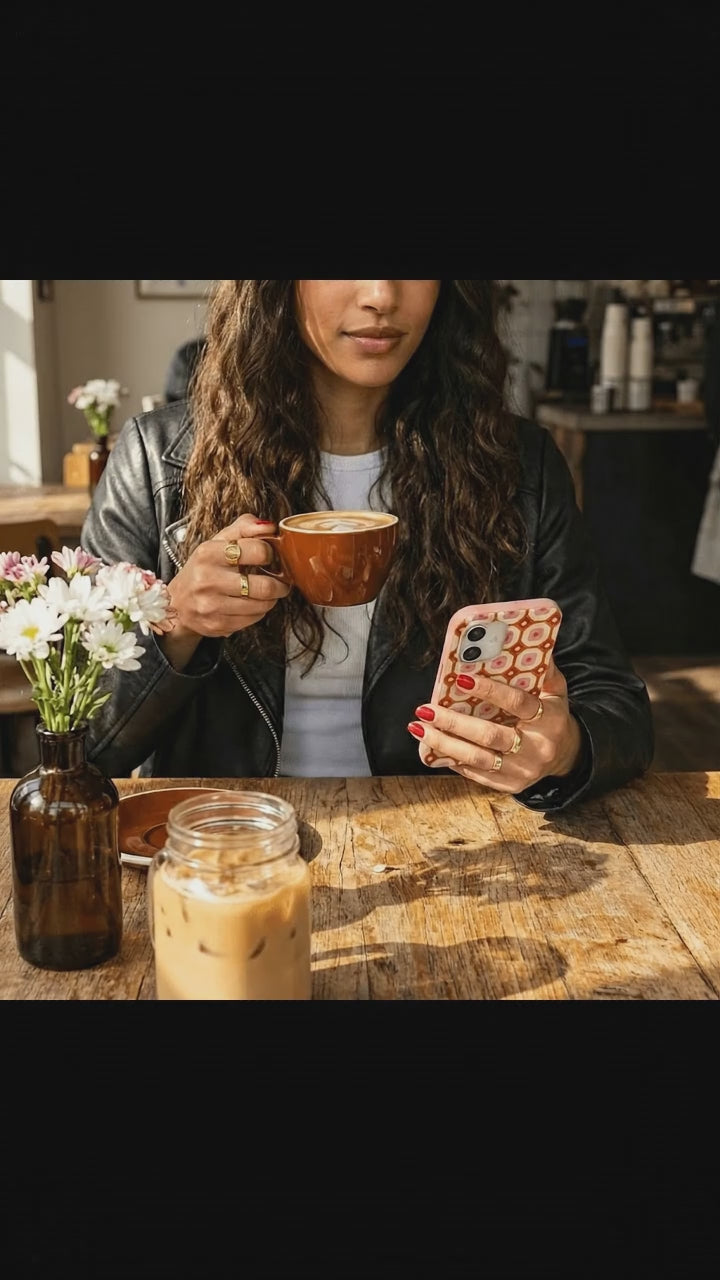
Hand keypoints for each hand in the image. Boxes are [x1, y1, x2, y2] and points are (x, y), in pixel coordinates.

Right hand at [159, 515, 288, 667]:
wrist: (177, 603)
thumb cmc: (204, 568)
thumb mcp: (218, 541)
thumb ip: (245, 527)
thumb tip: (270, 527)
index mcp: (208, 553)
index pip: (257, 551)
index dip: (270, 553)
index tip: (269, 556)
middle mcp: (207, 580)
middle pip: (264, 586)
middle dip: (280, 584)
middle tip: (281, 580)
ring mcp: (211, 605)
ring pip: (262, 605)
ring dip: (271, 599)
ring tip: (267, 592)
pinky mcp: (217, 624)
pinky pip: (253, 619)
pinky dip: (259, 611)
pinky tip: (251, 604)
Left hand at [408, 655, 582, 793]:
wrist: (567, 756)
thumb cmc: (552, 716)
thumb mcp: (556, 692)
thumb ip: (544, 670)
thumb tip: (523, 644)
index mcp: (549, 720)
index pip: (517, 703)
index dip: (489, 691)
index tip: (461, 679)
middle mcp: (536, 748)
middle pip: (489, 735)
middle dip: (453, 722)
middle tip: (425, 709)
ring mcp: (523, 770)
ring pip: (477, 758)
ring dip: (444, 743)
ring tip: (419, 728)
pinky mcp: (511, 785)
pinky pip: (477, 774)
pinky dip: (453, 760)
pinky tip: (433, 747)